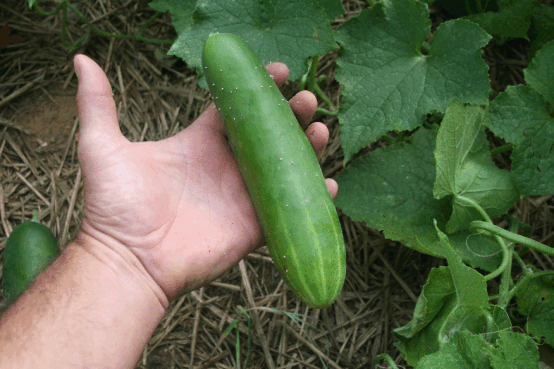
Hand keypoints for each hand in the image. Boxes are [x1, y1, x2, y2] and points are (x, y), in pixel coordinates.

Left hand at [74, 54, 337, 301]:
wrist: (128, 260)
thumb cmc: (114, 206)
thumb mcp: (102, 145)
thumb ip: (98, 102)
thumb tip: (81, 59)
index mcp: (200, 143)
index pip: (237, 108)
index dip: (259, 88)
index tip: (279, 70)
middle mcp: (226, 166)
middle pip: (268, 134)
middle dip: (291, 114)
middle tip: (307, 99)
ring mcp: (243, 196)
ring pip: (285, 167)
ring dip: (307, 148)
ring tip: (320, 129)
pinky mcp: (254, 226)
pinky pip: (290, 209)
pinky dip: (314, 198)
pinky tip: (329, 183)